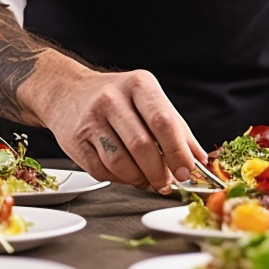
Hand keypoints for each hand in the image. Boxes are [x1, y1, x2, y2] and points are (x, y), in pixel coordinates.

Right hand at [30, 57, 207, 191]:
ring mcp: (90, 119)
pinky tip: (125, 173)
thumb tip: (200, 159)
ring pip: (121, 163)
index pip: (163, 121)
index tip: (187, 172)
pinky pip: (102, 171)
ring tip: (146, 178)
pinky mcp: (74, 141)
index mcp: (139, 85)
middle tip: (167, 183)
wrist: (67, 92)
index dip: (178, 151)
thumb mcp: (150, 100)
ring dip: (139, 179)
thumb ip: (177, 129)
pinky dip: (119, 179)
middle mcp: (112, 98)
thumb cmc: (117, 98)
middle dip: (159, 172)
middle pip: (142, 145)